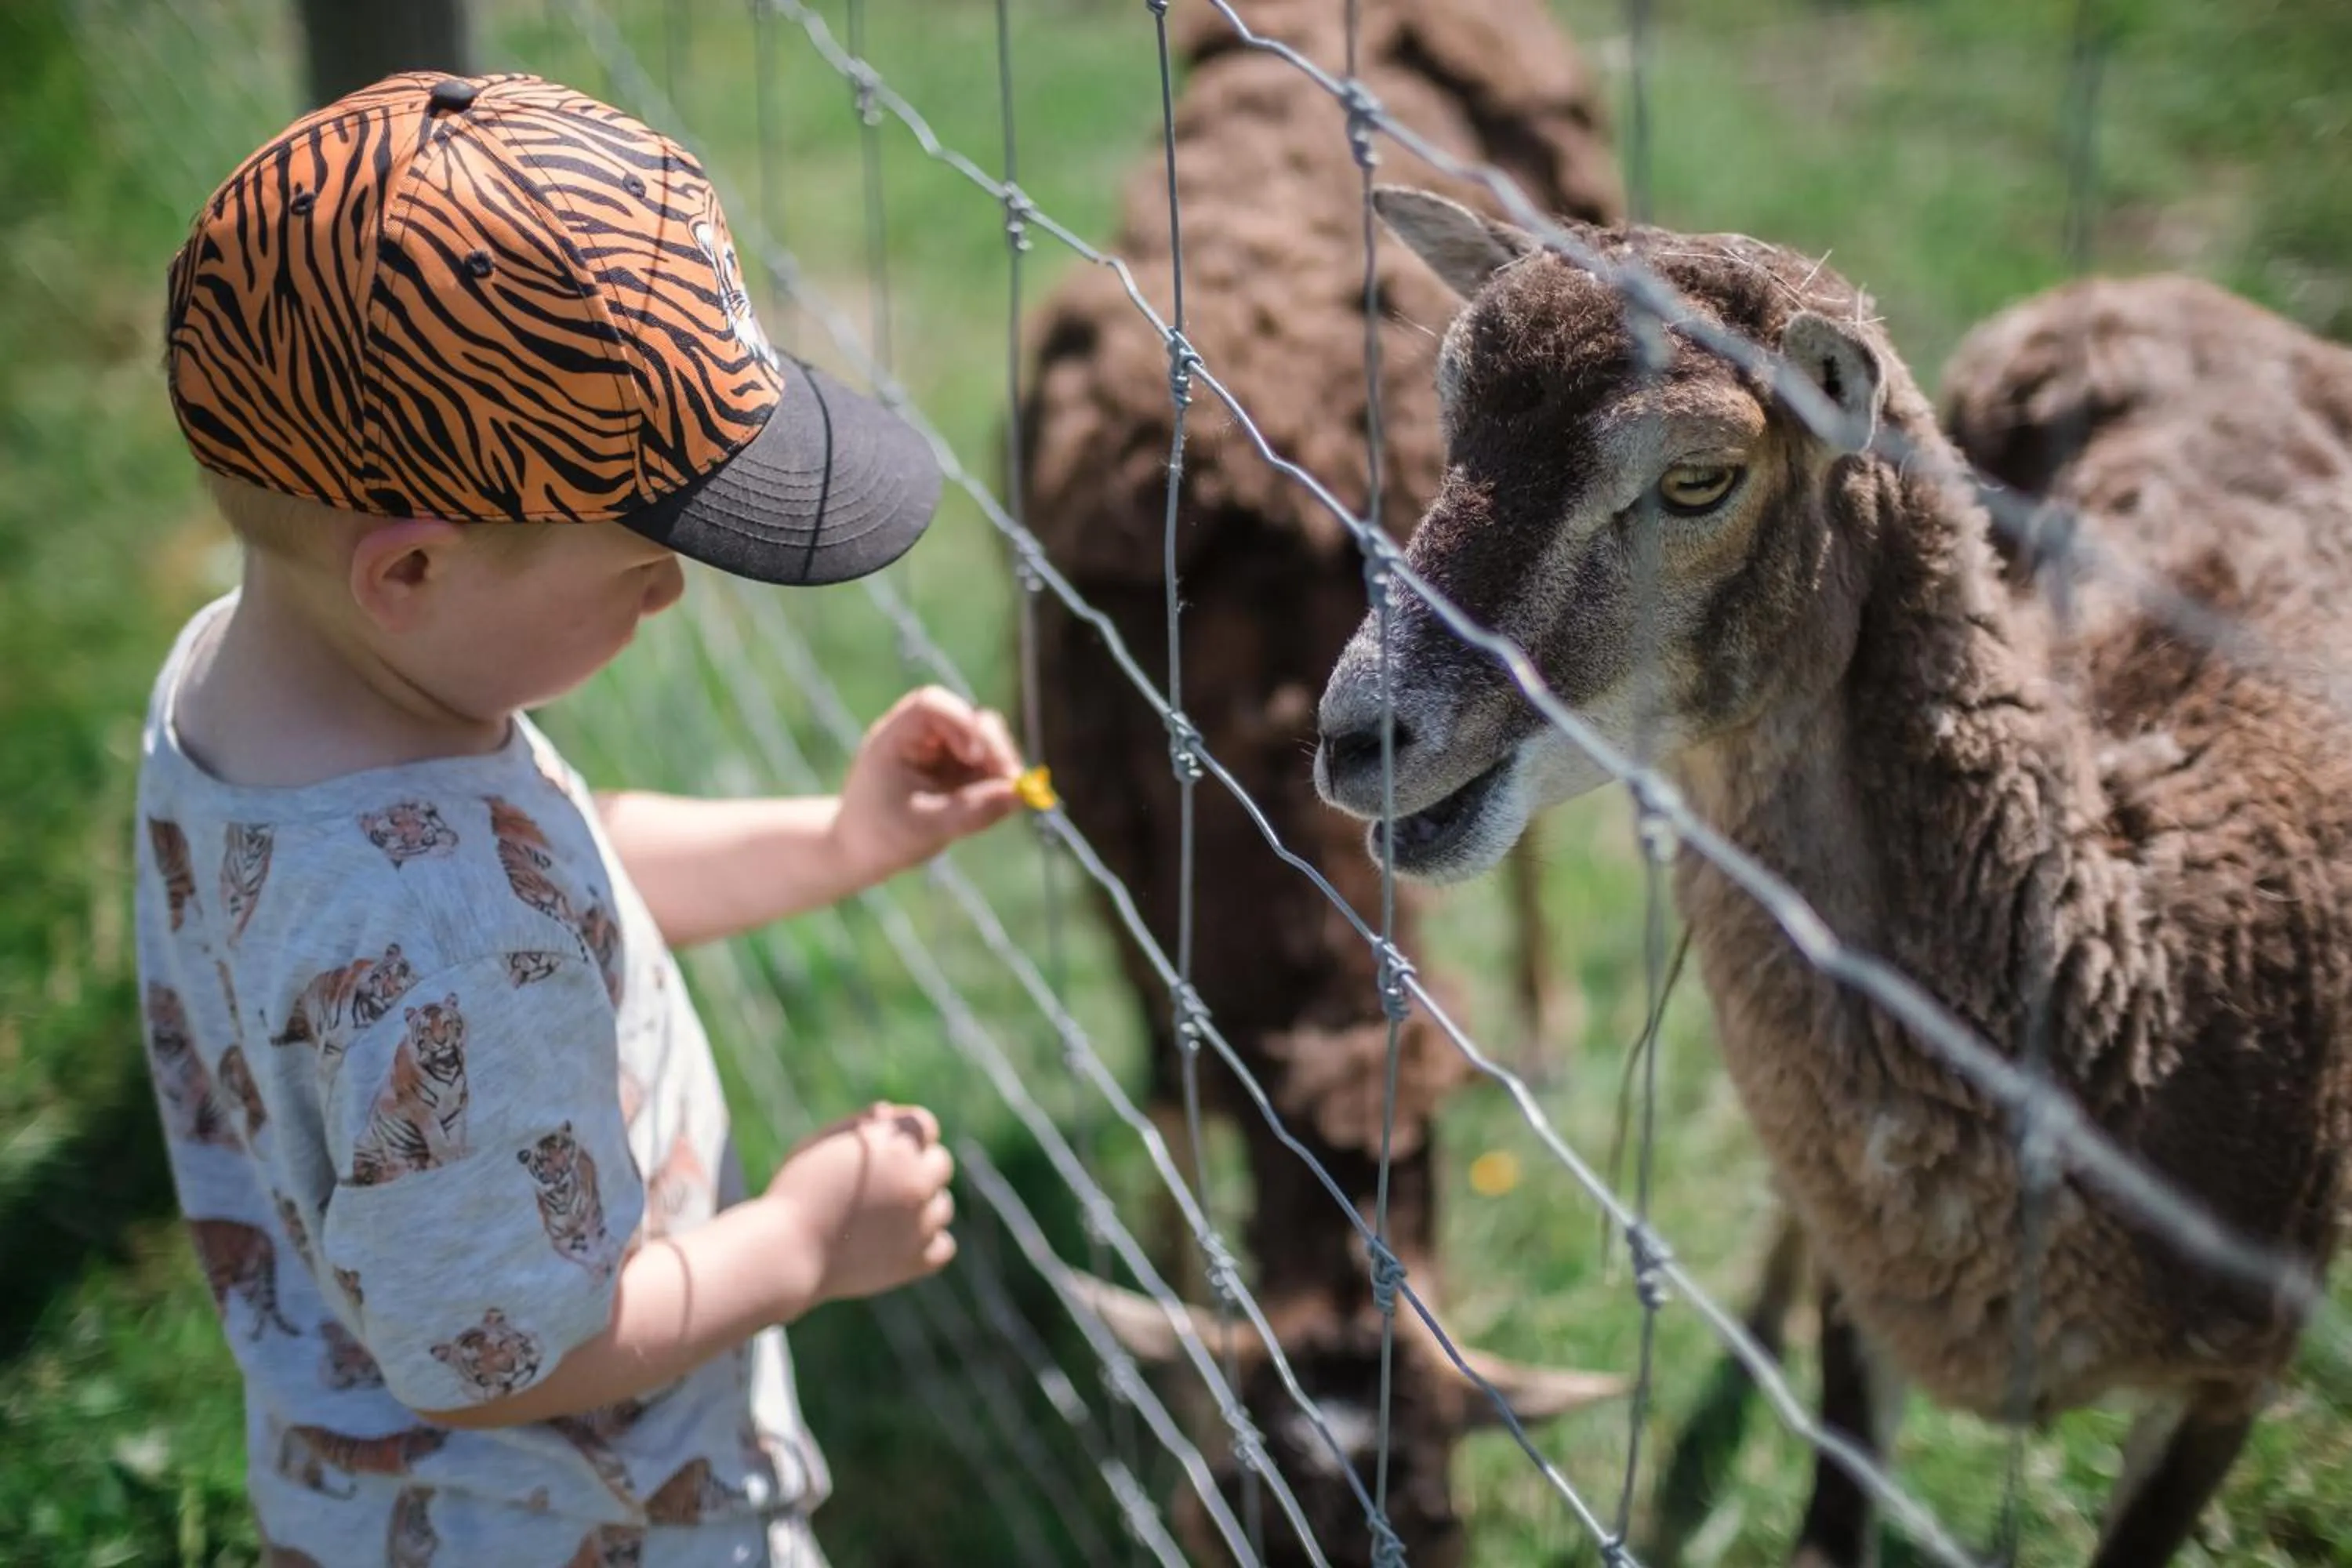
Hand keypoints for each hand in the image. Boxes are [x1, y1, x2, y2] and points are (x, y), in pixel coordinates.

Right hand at [766, 1103, 956, 1304]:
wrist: (785, 1252)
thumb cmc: (796, 1192)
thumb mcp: (821, 1143)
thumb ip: (860, 1124)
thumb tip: (888, 1114)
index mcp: (895, 1144)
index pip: (925, 1125)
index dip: (903, 1134)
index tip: (883, 1148)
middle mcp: (916, 1180)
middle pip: (940, 1163)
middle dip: (916, 1168)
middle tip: (880, 1184)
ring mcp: (921, 1223)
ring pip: (942, 1206)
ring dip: (922, 1207)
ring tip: (881, 1217)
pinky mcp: (917, 1260)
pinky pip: (943, 1245)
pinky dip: (926, 1244)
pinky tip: (898, 1242)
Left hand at [833, 686, 1023, 881]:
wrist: (861, 850)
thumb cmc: (882, 837)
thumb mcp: (927, 828)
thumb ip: (974, 811)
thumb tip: (1021, 794)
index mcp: (895, 738)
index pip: (930, 705)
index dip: (960, 721)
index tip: (972, 756)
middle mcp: (920, 735)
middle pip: (968, 717)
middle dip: (994, 747)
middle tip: (1011, 782)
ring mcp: (941, 749)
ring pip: (986, 738)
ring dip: (1001, 764)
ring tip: (1007, 797)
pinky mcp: (957, 767)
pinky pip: (989, 762)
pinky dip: (999, 779)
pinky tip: (1000, 801)